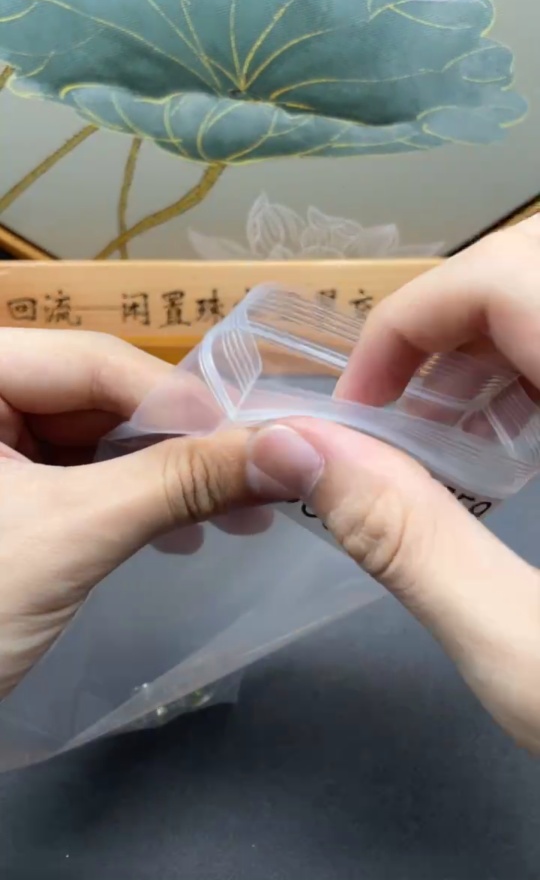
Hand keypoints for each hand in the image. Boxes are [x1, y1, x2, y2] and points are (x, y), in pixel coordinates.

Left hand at [0, 329, 269, 699]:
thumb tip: (291, 451)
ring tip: (231, 517)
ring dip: (162, 476)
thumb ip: (179, 482)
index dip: (177, 400)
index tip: (252, 442)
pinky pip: (76, 473)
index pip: (90, 360)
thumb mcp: (71, 535)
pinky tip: (178, 531)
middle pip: (97, 395)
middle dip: (177, 445)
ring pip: (94, 436)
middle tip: (254, 482)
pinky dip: (128, 499)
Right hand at [245, 216, 539, 751]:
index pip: (513, 278)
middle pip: (539, 269)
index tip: (362, 405)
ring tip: (451, 433)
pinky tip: (521, 440)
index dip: (414, 319)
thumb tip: (303, 452)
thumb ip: (411, 544)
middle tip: (402, 417)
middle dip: (451, 326)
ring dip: (496, 346)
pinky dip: (538, 371)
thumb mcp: (532, 661)